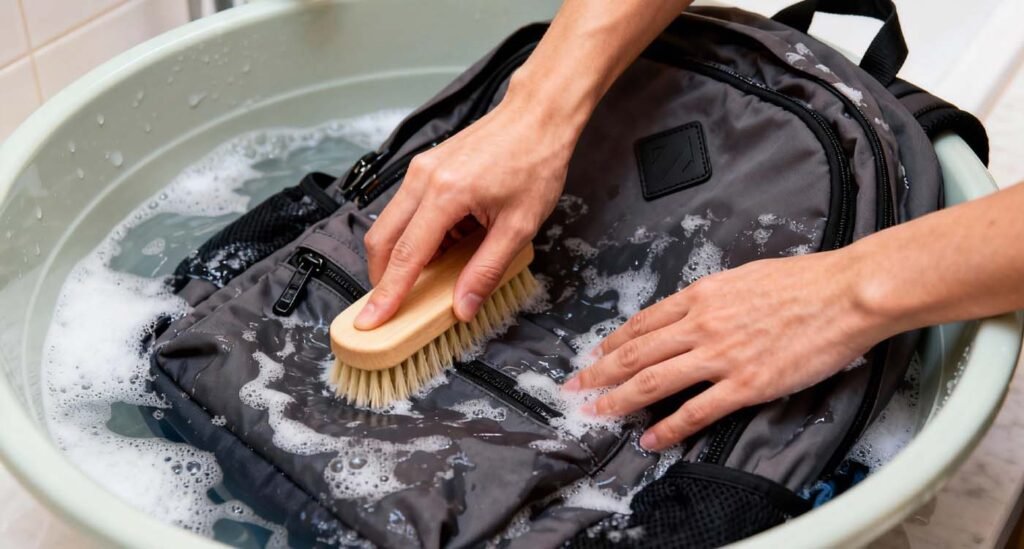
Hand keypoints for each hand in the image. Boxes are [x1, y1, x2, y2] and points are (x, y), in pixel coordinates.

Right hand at [355, 82, 582, 328]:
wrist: (537, 116)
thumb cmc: (535, 164)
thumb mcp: (520, 226)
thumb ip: (486, 269)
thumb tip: (462, 307)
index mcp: (445, 194)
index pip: (406, 256)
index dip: (387, 294)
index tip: (369, 321)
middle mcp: (422, 179)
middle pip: (382, 239)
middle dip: (382, 277)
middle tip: (392, 307)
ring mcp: (420, 169)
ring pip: (390, 224)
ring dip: (402, 256)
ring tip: (433, 275)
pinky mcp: (424, 166)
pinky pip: (406, 209)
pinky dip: (416, 235)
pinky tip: (445, 246)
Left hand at [563, 249, 892, 451]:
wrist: (844, 293)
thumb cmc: (803, 282)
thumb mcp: (744, 277)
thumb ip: (713, 297)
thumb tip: (696, 309)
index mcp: (700, 296)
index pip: (643, 323)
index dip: (614, 341)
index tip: (596, 354)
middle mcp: (701, 325)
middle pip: (636, 353)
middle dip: (599, 372)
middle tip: (576, 387)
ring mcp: (720, 356)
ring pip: (654, 381)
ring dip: (619, 400)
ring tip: (598, 413)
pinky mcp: (745, 384)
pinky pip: (696, 411)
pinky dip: (668, 428)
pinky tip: (651, 439)